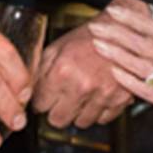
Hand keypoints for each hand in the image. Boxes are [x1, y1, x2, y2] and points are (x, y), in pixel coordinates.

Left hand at [32, 0, 151, 127]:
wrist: (122, 30)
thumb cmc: (90, 36)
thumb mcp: (58, 47)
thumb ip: (40, 71)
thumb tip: (29, 92)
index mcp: (62, 71)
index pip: (40, 105)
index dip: (41, 100)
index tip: (45, 98)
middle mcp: (82, 86)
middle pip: (58, 120)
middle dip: (57, 110)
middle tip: (62, 99)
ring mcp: (102, 94)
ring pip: (81, 123)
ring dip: (79, 112)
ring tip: (81, 95)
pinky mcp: (120, 99)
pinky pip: (103, 119)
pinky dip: (99, 111)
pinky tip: (97, 96)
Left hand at [88, 5, 152, 137]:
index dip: (132, 18)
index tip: (115, 11)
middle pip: (141, 43)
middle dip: (117, 33)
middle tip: (97, 26)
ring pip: (140, 63)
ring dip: (117, 53)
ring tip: (99, 45)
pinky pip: (148, 90)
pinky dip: (130, 81)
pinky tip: (116, 75)